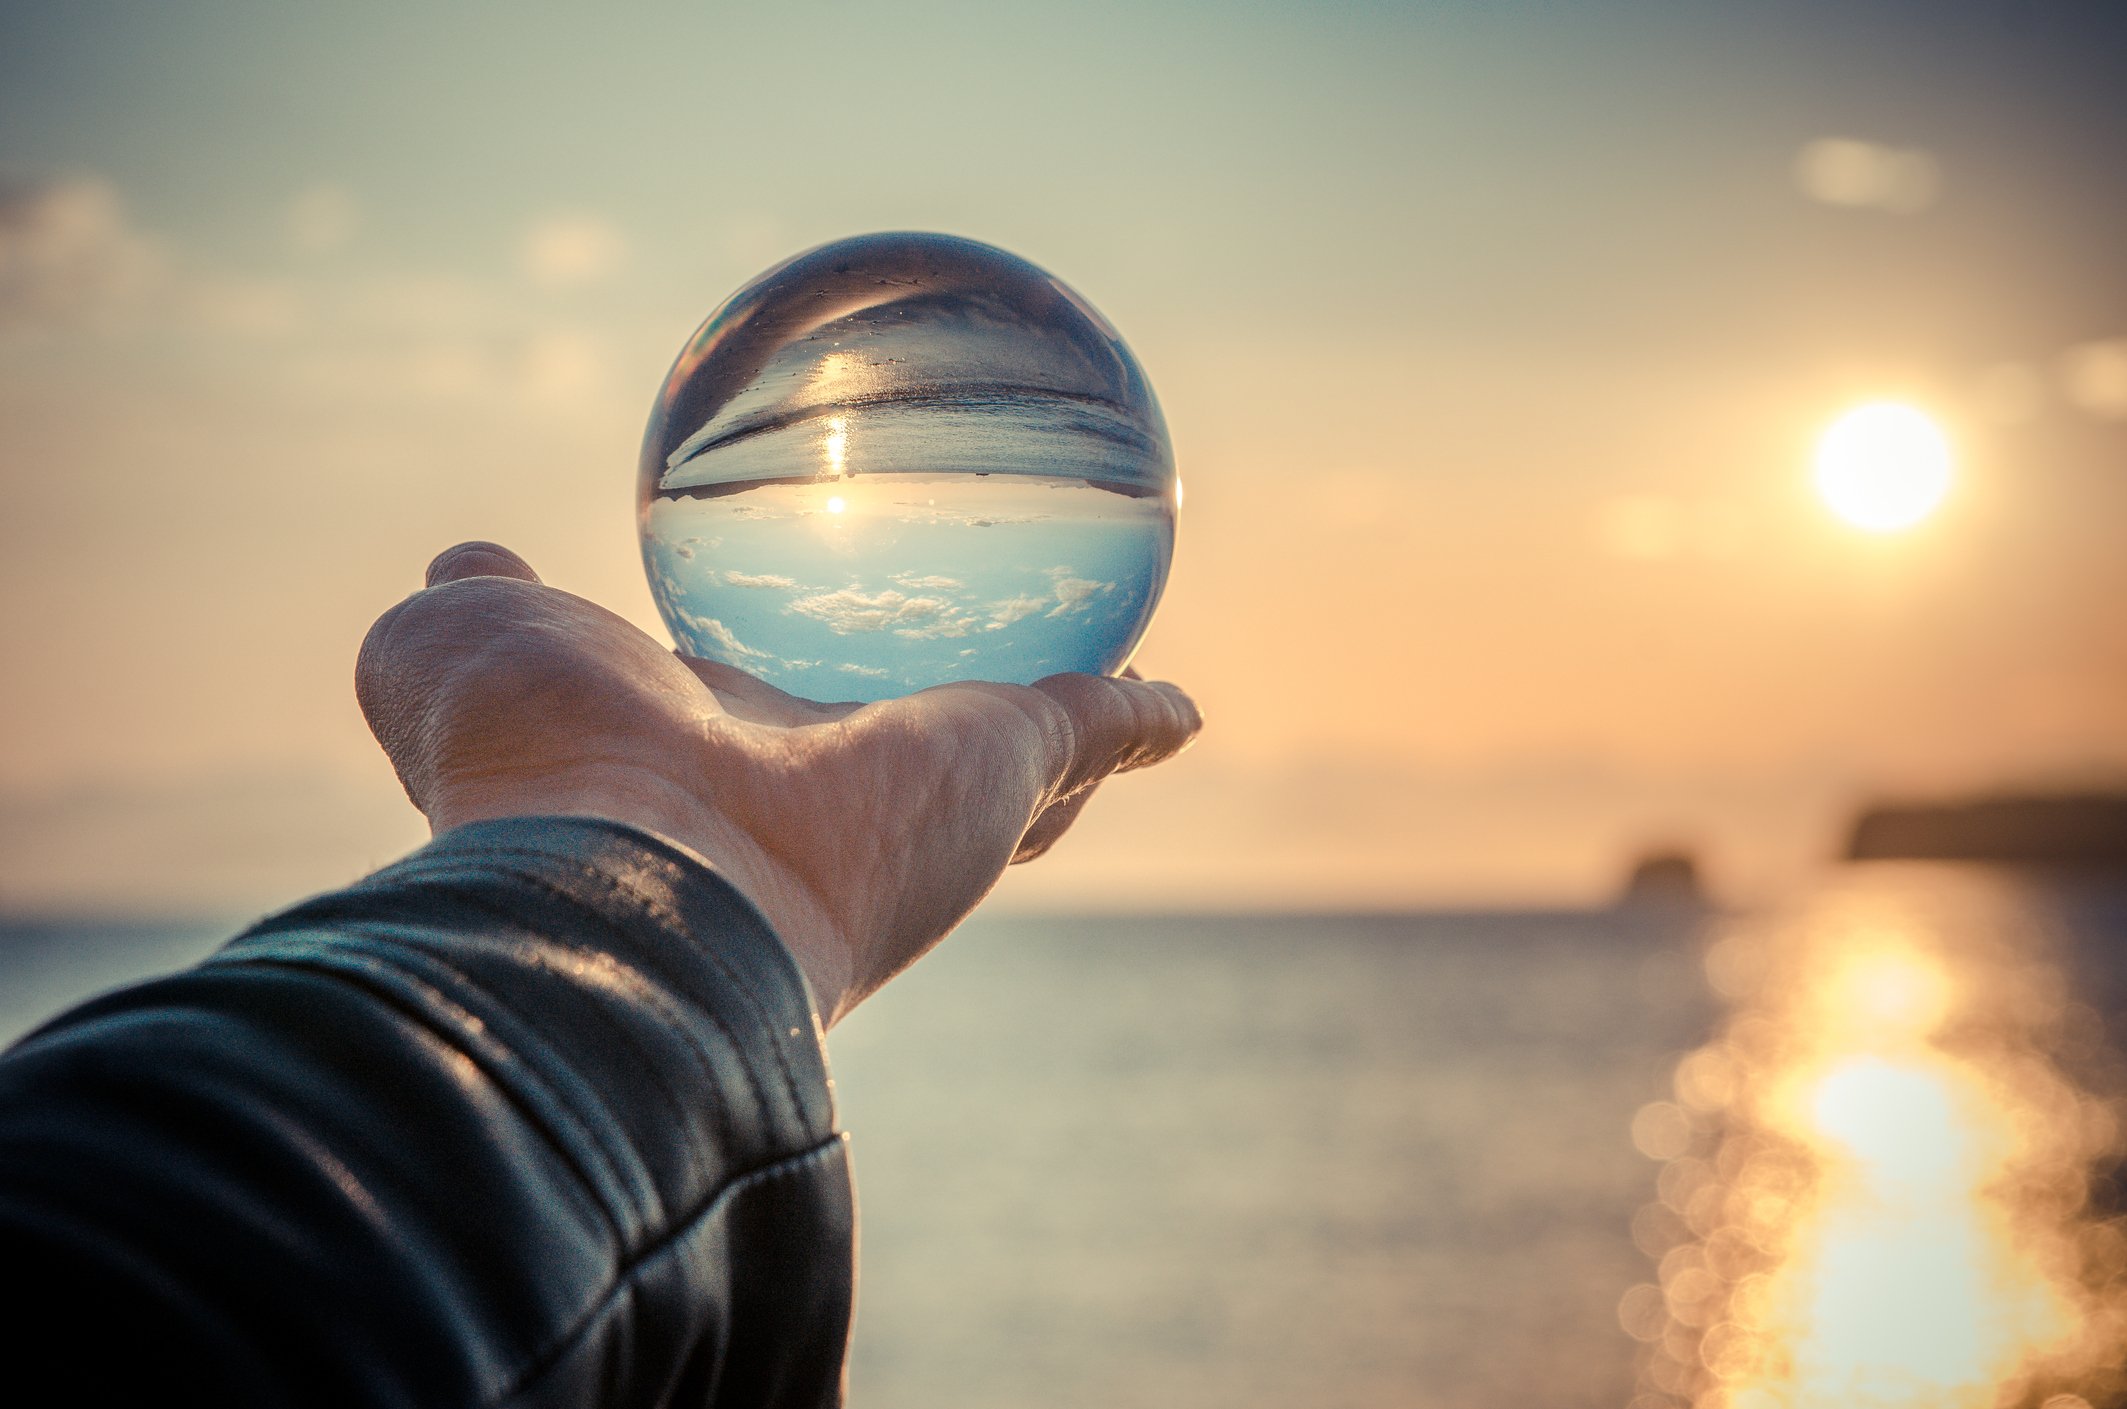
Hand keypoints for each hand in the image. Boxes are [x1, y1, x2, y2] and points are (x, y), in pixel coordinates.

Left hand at [355, 542, 1201, 1024]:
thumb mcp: (470, 651)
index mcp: (713, 783)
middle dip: (950, 764)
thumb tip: (470, 562)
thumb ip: (483, 613)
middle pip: (912, 784)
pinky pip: (1092, 728)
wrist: (623, 879)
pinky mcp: (1002, 765)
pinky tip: (1182, 707)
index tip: (788, 700)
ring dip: (1067, 747)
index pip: (768, 750)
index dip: (781, 725)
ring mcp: (927, 803)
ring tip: (1117, 708)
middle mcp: (829, 812)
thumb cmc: (526, 772)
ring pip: (1017, 773)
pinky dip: (1141, 718)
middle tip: (988, 720)